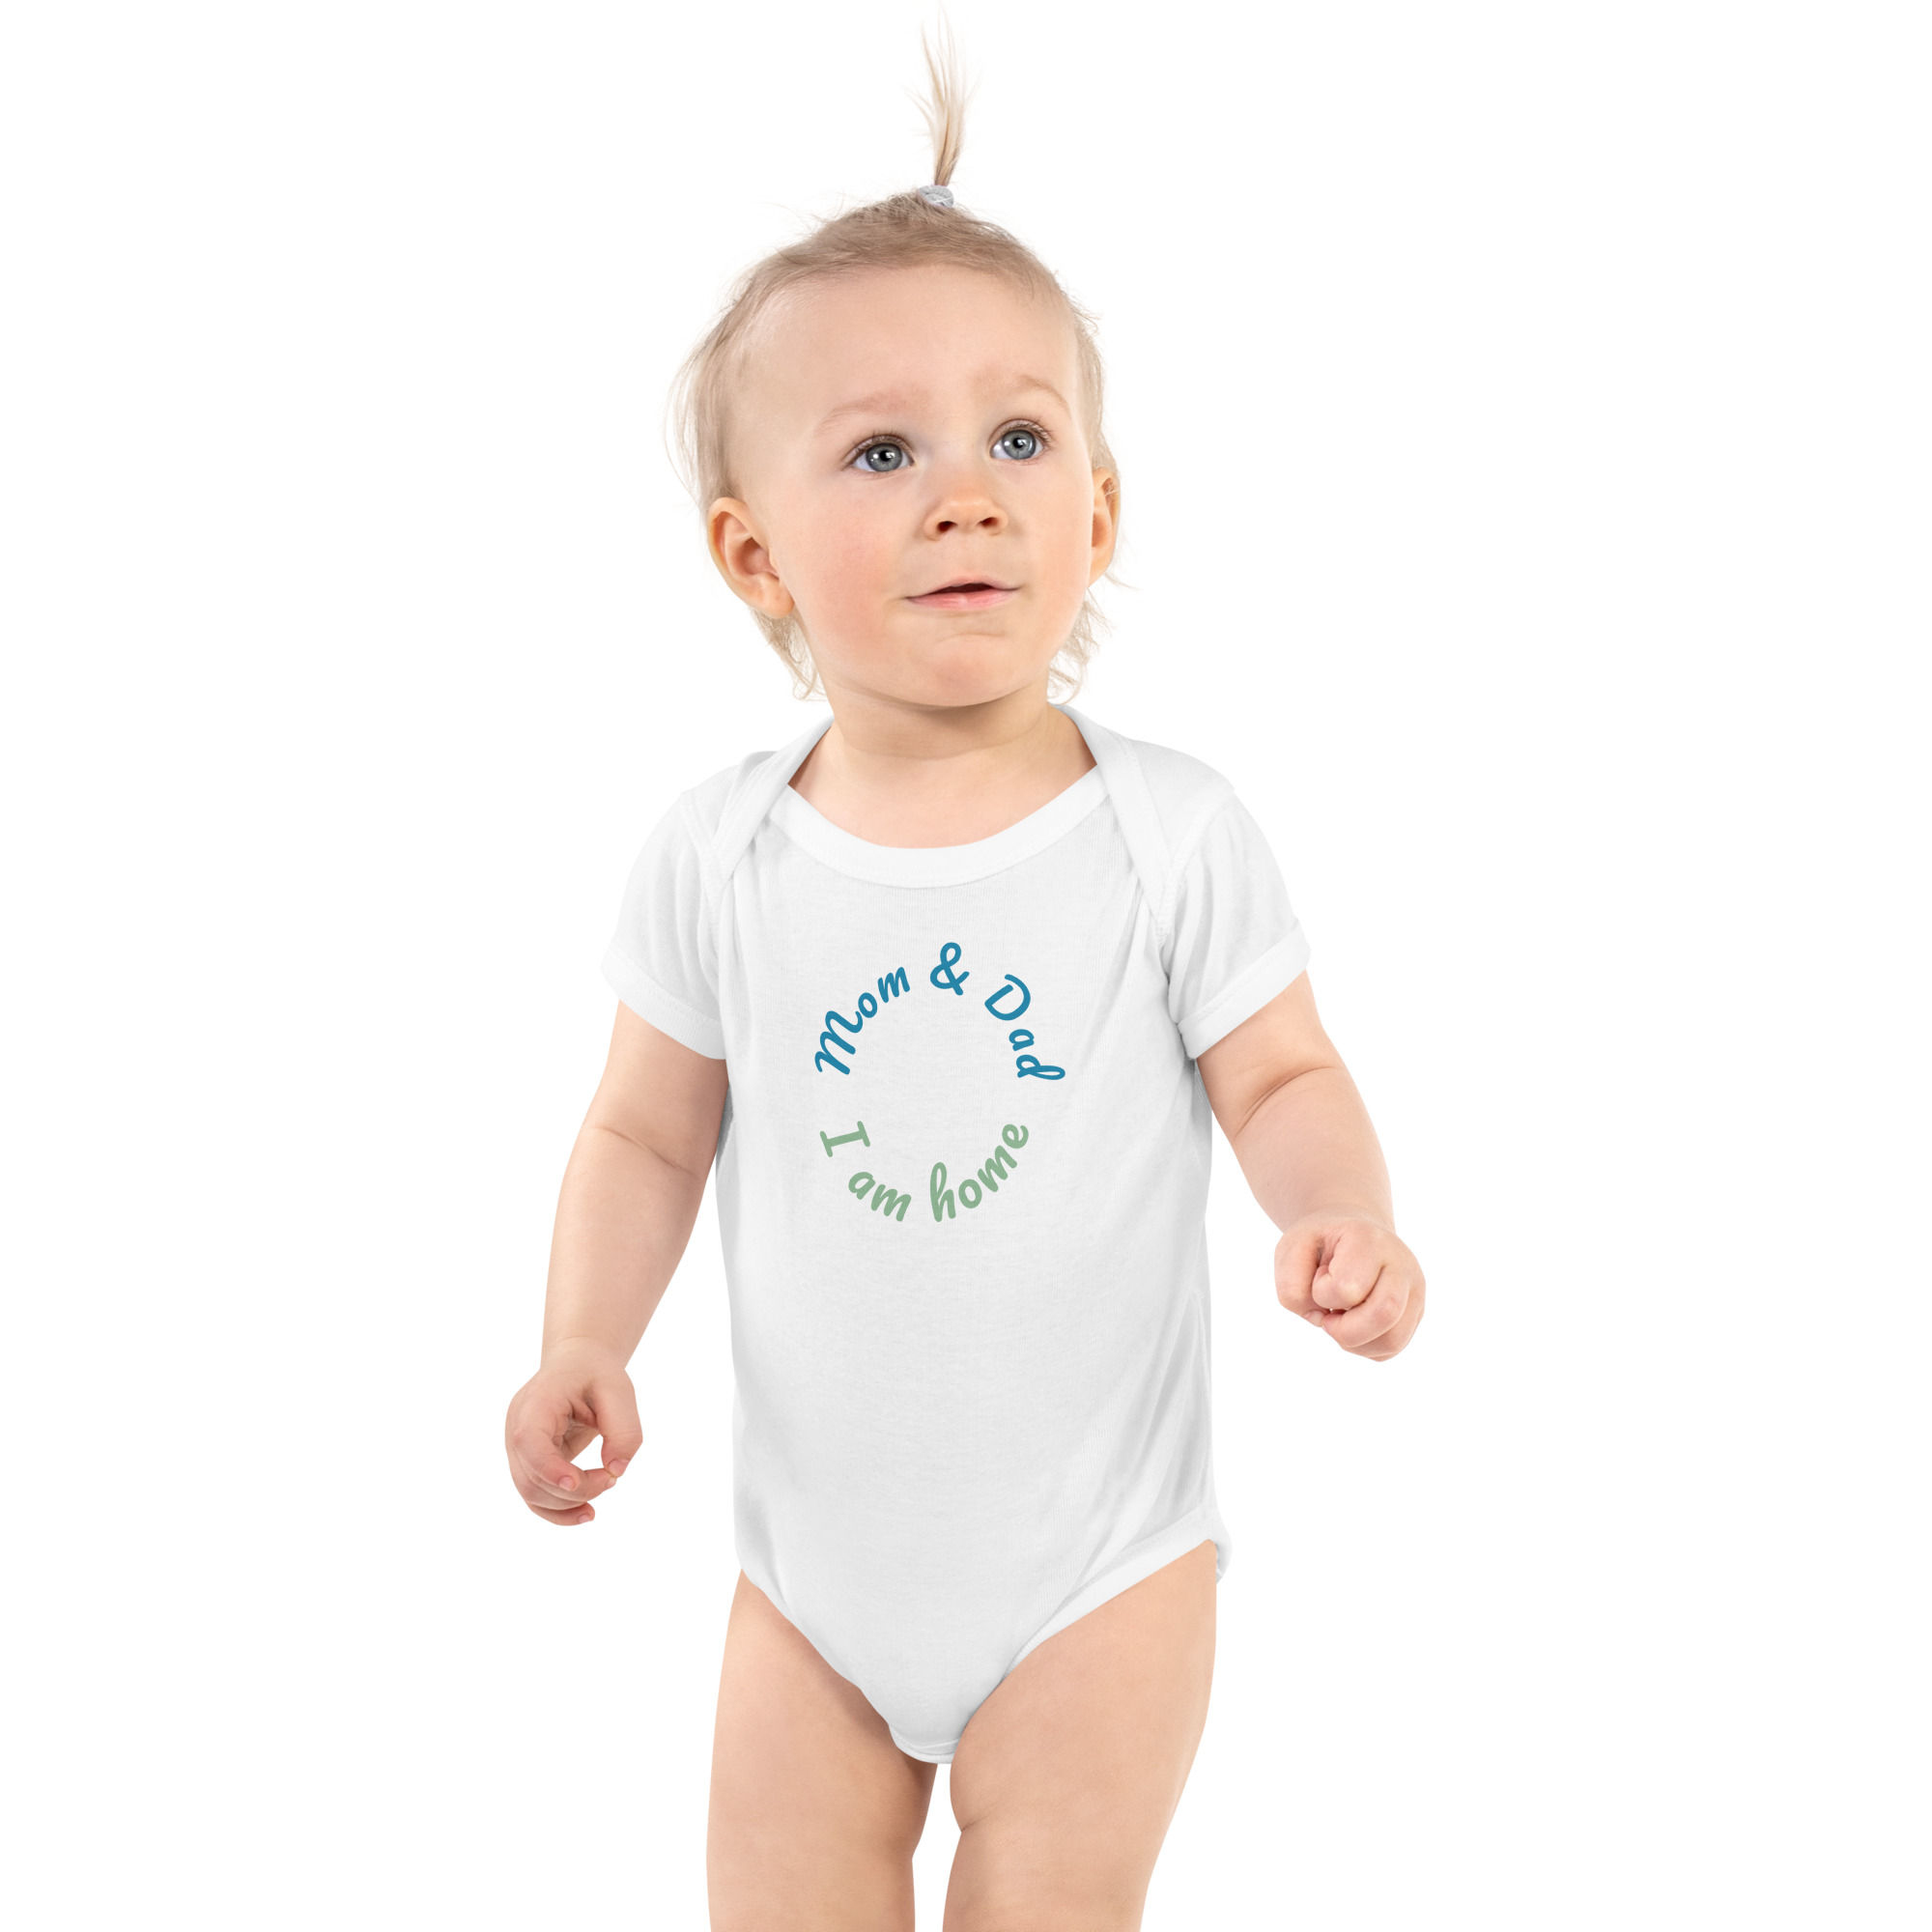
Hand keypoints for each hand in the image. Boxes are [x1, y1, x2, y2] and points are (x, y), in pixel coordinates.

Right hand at [504, 1342, 643, 1525]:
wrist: (576, 1364)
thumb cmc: (596, 1374)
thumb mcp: (619, 1391)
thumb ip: (624, 1430)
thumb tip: (616, 1471)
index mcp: (535, 1403)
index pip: (529, 1442)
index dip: (549, 1468)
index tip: (576, 1483)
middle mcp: (517, 1428)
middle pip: (531, 1477)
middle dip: (574, 1490)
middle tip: (612, 1478)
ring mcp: (517, 1448)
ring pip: (530, 1493)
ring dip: (567, 1504)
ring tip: (605, 1487)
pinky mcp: (527, 1462)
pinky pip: (534, 1494)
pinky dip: (557, 1510)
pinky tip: (584, 1513)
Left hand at [1275, 1215, 1424, 1360]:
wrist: (1349, 1233)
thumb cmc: (1319, 1245)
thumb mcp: (1290, 1251)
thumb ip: (1291, 1288)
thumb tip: (1320, 1320)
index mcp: (1368, 1240)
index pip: (1347, 1287)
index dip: (1321, 1294)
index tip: (1318, 1278)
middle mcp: (1401, 1263)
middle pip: (1384, 1314)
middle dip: (1344, 1331)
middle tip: (1328, 1315)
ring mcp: (1414, 1289)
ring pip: (1392, 1340)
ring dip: (1355, 1343)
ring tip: (1340, 1319)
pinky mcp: (1416, 1312)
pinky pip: (1393, 1348)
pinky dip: (1365, 1347)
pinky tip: (1353, 1324)